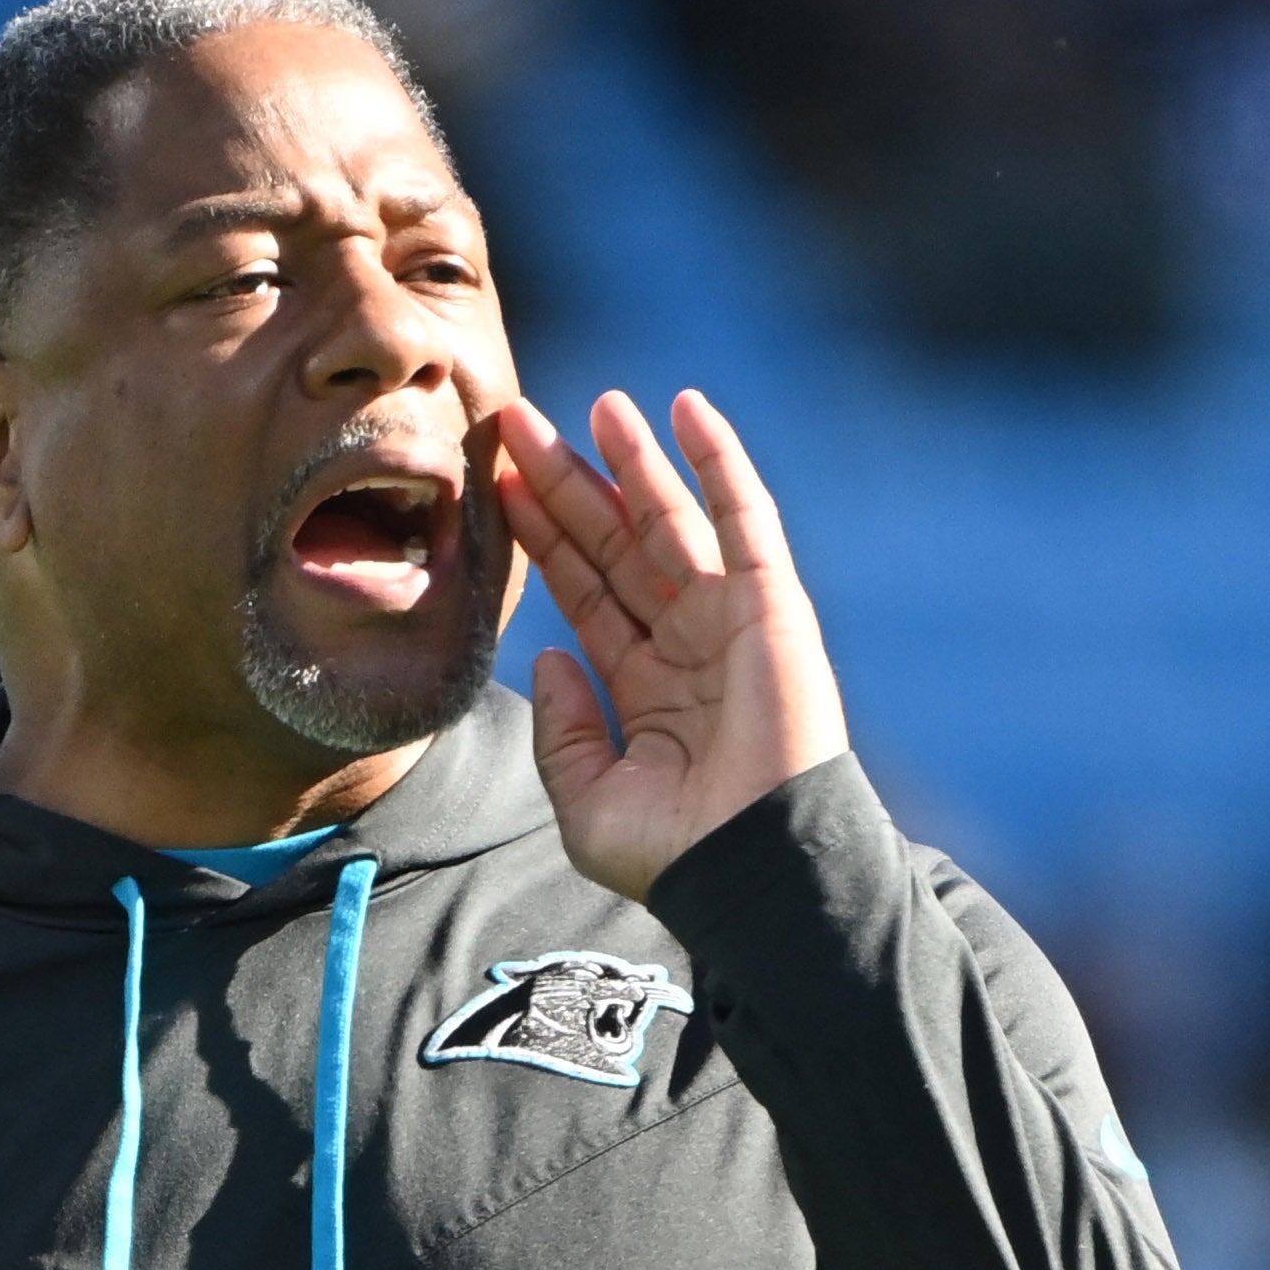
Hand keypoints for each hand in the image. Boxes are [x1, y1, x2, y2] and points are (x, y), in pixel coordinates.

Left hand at [493, 388, 850, 902]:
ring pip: (672, 519)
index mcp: (646, 688)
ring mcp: (731, 620)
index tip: (496, 486)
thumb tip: (547, 658)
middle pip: (617, 544)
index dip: (543, 538)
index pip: (585, 593)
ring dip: (634, 458)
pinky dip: (719, 460)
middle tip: (518, 423)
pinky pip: (745, 517)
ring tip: (594, 401)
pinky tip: (686, 409)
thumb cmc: (676, 853)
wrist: (752, 867)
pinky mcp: (772, 604)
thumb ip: (562, 732)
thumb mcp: (589, 800)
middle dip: (568, 484)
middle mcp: (687, 645)